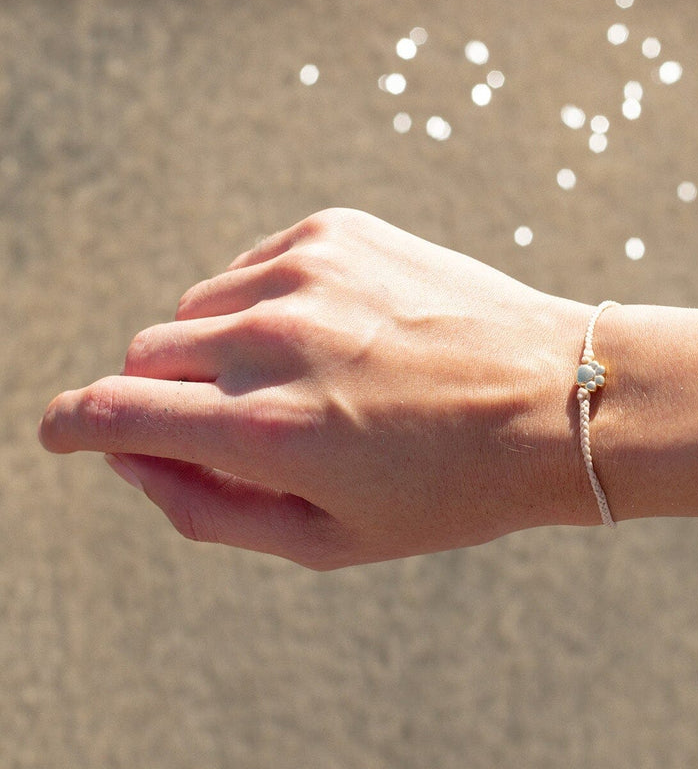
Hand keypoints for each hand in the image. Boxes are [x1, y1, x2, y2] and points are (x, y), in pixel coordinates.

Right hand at [39, 209, 593, 567]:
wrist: (560, 399)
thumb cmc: (451, 486)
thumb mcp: (332, 537)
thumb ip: (210, 509)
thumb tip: (130, 459)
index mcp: (269, 431)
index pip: (113, 412)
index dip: (74, 426)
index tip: (65, 432)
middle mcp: (275, 340)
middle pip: (147, 355)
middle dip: (167, 396)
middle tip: (240, 425)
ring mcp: (305, 272)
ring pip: (199, 309)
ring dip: (225, 350)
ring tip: (311, 384)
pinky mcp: (337, 231)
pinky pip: (253, 268)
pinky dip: (268, 306)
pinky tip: (338, 337)